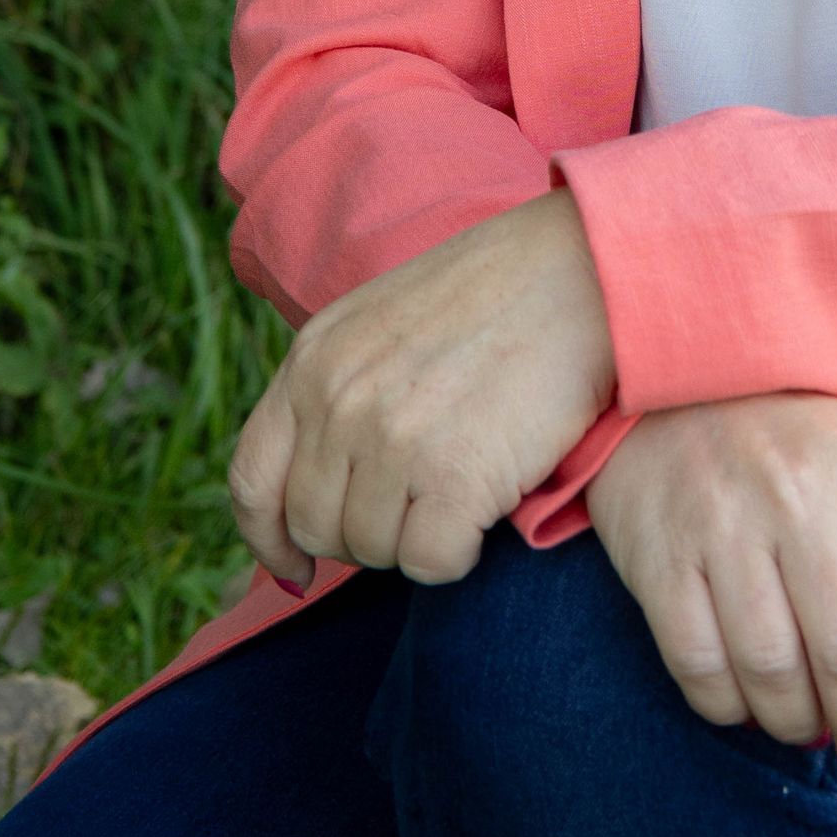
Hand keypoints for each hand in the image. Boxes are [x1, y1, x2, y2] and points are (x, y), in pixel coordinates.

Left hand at [228, 189, 615, 589]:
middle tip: (420, 503)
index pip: (252, 480)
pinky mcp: (454, 476)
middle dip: (363, 534)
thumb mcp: (384, 319)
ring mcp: (392, 440)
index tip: (297, 566)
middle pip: (316, 526)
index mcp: (314, 360)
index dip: (269, 538)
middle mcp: (339, 401)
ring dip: (416, 538)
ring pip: (374, 550)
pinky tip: (486, 507)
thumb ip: (340, 387)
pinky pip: (430, 561)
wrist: (584, 269)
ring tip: (463, 485)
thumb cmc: (499, 292)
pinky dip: (458, 553)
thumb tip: (320, 482)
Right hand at [584, 392, 836, 765]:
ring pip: (774, 672)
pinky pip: (699, 668)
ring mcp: (721, 522)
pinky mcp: (656, 554)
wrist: (677, 379)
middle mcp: (798, 493)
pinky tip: (752, 700)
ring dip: (802, 725)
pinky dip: (733, 707)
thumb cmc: (804, 445)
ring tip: (814, 726)